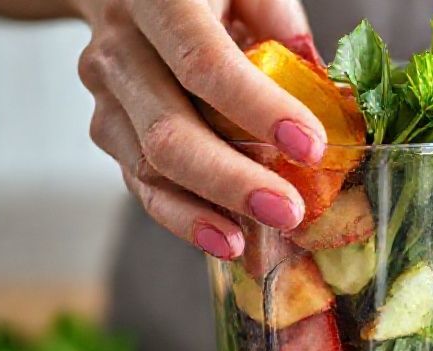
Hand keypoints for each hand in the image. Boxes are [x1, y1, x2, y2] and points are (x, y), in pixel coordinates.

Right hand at [72, 0, 326, 258]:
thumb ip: (281, 22)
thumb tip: (325, 93)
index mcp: (159, 0)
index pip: (204, 63)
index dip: (258, 109)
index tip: (311, 146)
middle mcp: (121, 48)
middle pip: (168, 132)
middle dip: (230, 181)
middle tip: (287, 212)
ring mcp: (106, 94)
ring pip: (146, 169)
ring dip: (199, 213)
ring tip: (249, 245)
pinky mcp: (107, 130)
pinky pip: (141, 183)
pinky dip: (183, 216)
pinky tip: (222, 238)